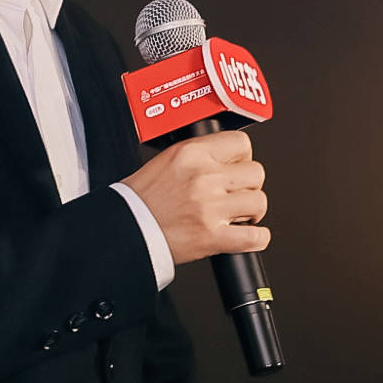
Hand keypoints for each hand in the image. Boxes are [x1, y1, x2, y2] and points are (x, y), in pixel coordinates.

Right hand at [122, 132, 268, 265]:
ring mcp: (210, 208)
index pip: (241, 144)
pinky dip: (256, 239)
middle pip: (255, 173)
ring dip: (253, 211)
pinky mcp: (212, 237)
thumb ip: (197, 156)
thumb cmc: (138, 200)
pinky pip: (254, 237)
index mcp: (191, 154)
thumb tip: (225, 160)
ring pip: (259, 202)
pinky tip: (246, 236)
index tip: (237, 168)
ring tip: (238, 215)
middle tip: (237, 194)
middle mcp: (203, 178)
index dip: (243, 158)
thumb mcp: (165, 161)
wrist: (123, 231)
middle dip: (249, 185)